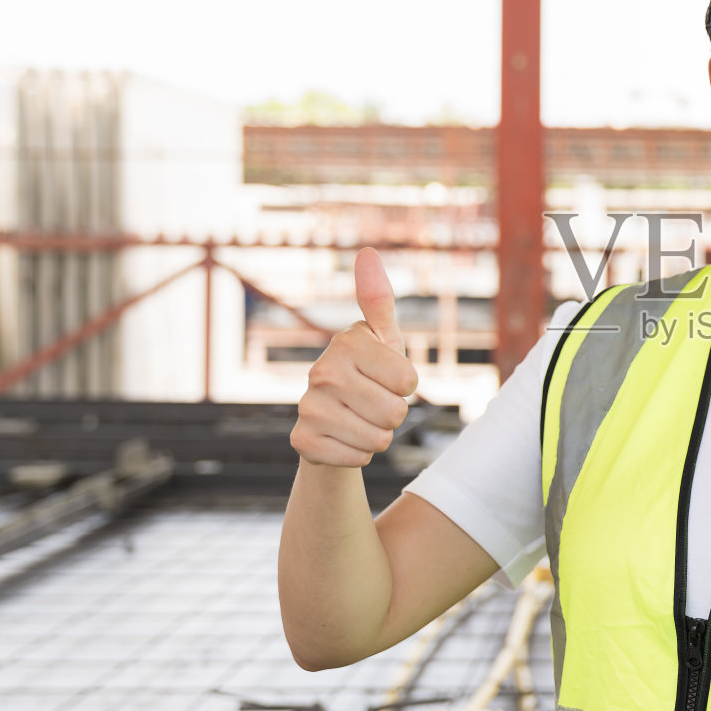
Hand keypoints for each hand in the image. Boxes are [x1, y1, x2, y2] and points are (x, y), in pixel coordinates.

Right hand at [290, 247, 419, 466]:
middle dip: (394, 414)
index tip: (386, 377)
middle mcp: (321, 371)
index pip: (409, 381)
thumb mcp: (383, 338)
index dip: (406, 385)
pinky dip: (358, 455)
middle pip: (395, 412)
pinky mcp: (301, 441)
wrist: (334, 420)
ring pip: (378, 439)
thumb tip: (366, 252)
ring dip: (378, 435)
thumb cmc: (370, 372)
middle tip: (373, 402)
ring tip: (360, 419)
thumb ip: (379, 300)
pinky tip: (343, 438)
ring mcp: (308, 407)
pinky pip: (357, 459)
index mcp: (346, 342)